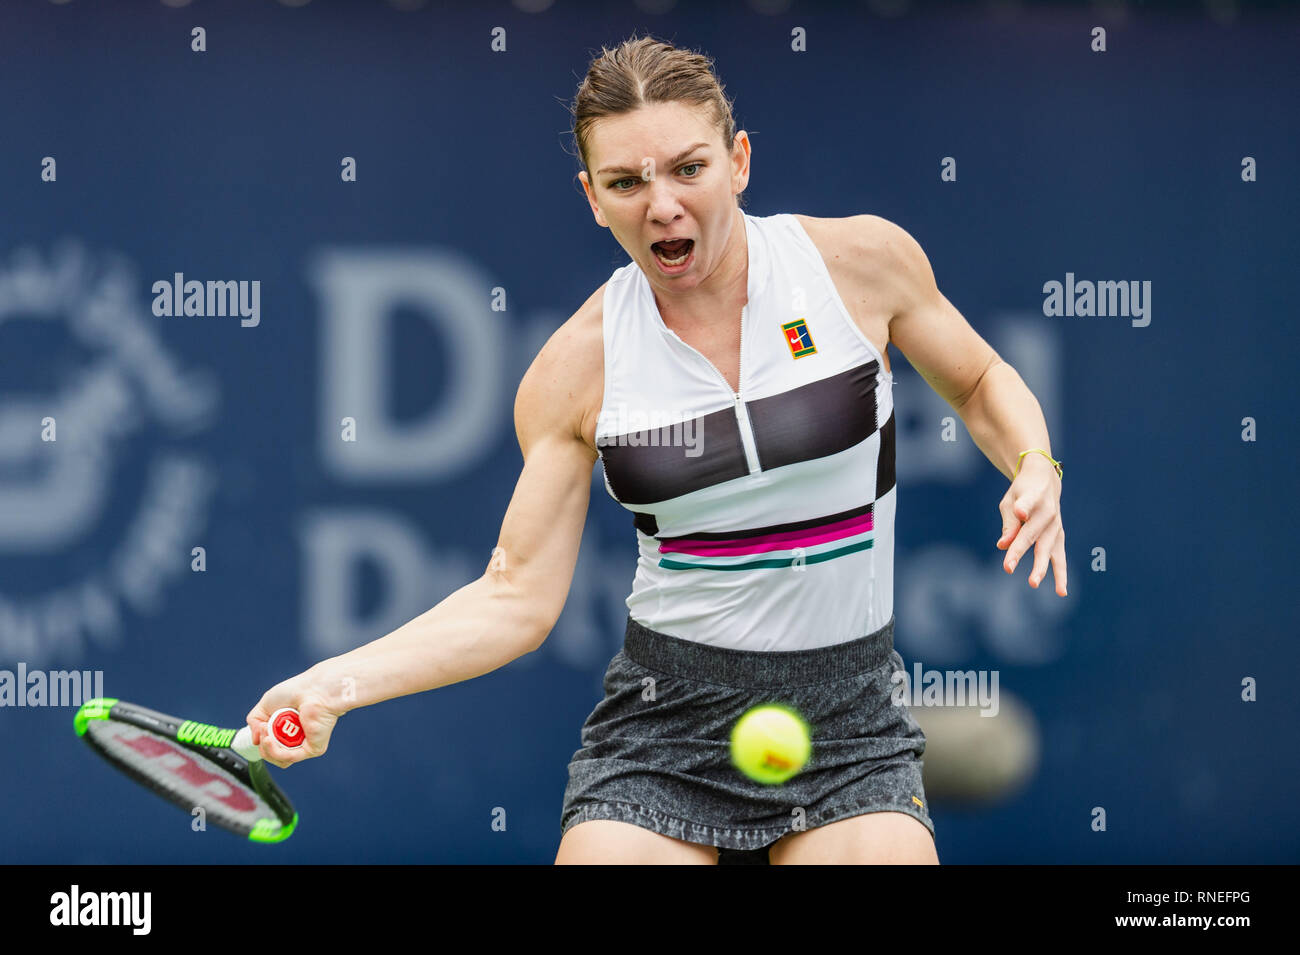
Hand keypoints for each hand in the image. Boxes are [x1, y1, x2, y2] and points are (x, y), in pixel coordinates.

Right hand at [245, 669, 340, 768]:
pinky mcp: (313, 749)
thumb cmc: (295, 691)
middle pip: (274, 757)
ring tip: (265, 731)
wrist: (313, 689)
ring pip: (280, 760)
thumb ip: (254, 722)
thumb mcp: (265, 705)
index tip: (260, 727)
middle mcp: (298, 740)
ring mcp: (306, 745)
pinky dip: (274, 751)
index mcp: (288, 732)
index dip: (262, 742)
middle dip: (263, 746)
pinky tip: (268, 739)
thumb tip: (255, 741)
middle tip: (262, 728)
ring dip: (266, 749)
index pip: (272, 748)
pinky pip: (290, 758)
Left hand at [996, 453, 1066, 595]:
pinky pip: (1060, 556)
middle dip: (1019, 550)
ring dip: (1040, 566)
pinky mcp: (1059, 535)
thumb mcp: (1010, 500)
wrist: (1045, 480)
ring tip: (1033, 583)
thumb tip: (1002, 545)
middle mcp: (1047, 512)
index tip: (1020, 513)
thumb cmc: (1022, 491)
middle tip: (1008, 567)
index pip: (1024, 508)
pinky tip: (1061, 591)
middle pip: (1032, 534)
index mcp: (1033, 497)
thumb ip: (1008, 522)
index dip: (1023, 509)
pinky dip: (1060, 573)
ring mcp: (1055, 525)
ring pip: (1047, 548)